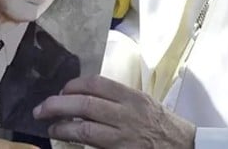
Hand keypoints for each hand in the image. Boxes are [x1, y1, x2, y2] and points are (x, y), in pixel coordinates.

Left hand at [33, 75, 194, 148]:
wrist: (187, 148)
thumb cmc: (164, 125)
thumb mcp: (144, 102)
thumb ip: (118, 98)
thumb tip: (85, 95)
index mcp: (132, 97)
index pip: (96, 84)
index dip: (73, 85)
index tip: (62, 90)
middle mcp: (127, 115)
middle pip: (84, 104)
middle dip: (57, 105)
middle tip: (40, 109)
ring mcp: (125, 138)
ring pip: (85, 130)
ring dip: (62, 127)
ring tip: (50, 127)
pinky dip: (77, 145)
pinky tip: (67, 144)